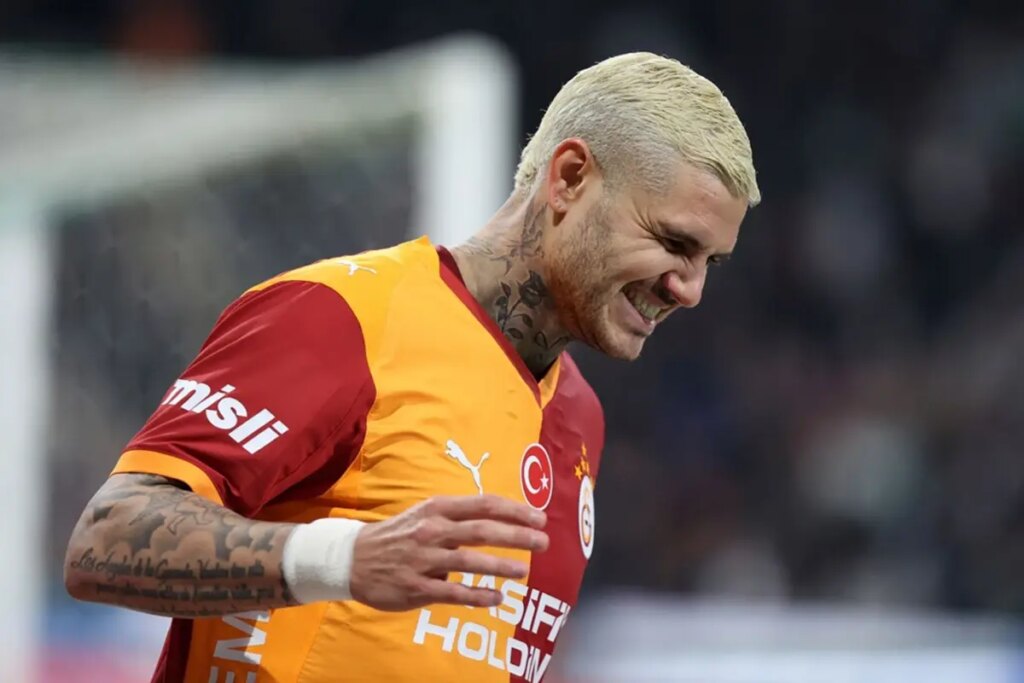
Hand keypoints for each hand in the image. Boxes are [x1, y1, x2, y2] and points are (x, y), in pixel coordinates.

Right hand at [349, 495, 547, 610]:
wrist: (352, 558)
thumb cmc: (398, 534)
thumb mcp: (425, 514)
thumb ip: (459, 517)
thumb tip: (500, 521)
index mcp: (438, 509)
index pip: (484, 505)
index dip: (515, 510)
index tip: (539, 517)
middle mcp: (432, 531)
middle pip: (482, 530)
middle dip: (517, 535)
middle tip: (543, 542)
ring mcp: (423, 560)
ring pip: (470, 562)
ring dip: (501, 566)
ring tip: (523, 571)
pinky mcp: (415, 587)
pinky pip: (453, 593)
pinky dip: (478, 595)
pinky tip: (497, 598)